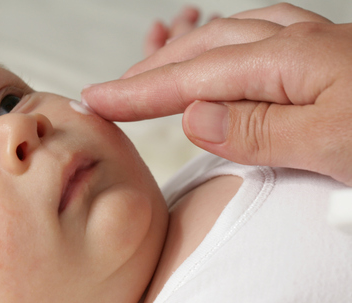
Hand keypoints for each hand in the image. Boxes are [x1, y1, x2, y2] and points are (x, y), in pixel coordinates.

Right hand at [82, 4, 351, 185]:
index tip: (96, 101)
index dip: (140, 92)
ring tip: (156, 75)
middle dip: (153, 71)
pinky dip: (226, 48)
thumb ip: (260, 130)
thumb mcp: (333, 143)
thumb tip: (193, 117)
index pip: (195, 77)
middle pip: (206, 49)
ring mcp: (320, 47)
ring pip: (233, 37)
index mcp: (293, 59)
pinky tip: (227, 56)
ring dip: (186, 56)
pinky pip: (263, 37)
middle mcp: (301, 44)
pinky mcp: (335, 61)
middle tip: (113, 94)